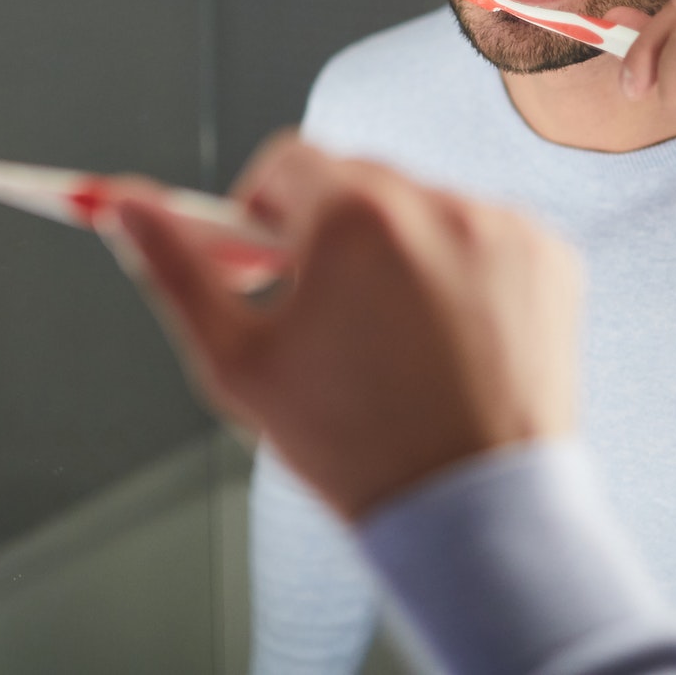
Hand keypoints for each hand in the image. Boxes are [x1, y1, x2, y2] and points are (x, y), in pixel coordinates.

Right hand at [112, 135, 579, 520]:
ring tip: (389, 339)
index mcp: (353, 215)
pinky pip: (484, 235)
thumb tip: (124, 204)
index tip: (257, 261)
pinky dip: (459, 271)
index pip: (286, 160)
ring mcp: (502, 227)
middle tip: (318, 310)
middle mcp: (435, 202)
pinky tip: (447, 340)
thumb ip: (176, 268)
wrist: (475, 515)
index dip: (257, 209)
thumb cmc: (352, 447)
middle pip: (354, 181)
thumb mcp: (237, 362)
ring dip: (394, 249)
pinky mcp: (551, 257)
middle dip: (325, 231)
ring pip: (420, 209)